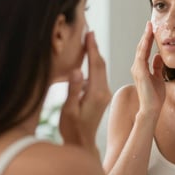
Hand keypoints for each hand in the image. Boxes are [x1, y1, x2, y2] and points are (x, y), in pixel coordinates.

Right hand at [59, 31, 110, 153]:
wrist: (83, 142)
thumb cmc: (72, 128)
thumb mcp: (69, 110)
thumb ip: (74, 90)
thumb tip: (77, 70)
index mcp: (96, 93)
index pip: (95, 65)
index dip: (92, 48)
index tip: (89, 33)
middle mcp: (104, 91)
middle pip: (101, 64)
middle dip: (95, 47)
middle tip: (89, 32)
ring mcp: (105, 93)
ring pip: (101, 69)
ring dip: (95, 55)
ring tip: (89, 41)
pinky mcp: (102, 95)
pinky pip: (100, 75)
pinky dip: (95, 64)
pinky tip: (89, 59)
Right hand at [131, 21, 164, 116]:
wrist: (151, 109)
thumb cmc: (155, 96)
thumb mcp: (158, 77)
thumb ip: (157, 66)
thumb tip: (158, 55)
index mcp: (141, 68)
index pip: (144, 50)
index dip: (148, 39)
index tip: (152, 28)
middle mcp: (137, 67)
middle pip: (141, 47)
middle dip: (146, 35)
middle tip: (150, 23)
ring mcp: (137, 70)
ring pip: (140, 49)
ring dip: (145, 38)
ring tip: (149, 27)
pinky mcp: (140, 73)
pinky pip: (142, 56)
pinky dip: (144, 47)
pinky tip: (148, 39)